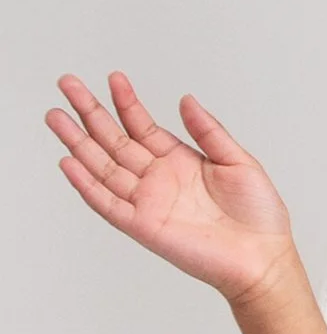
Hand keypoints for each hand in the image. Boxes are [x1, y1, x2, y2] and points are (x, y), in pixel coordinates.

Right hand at [48, 74, 297, 304]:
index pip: (143, 126)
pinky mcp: (143, 226)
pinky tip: (69, 162)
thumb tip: (186, 99)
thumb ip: (209, 131)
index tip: (113, 78)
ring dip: (78, 142)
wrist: (262, 255)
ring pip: (103, 166)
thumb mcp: (238, 160)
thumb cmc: (257, 213)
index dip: (126, 102)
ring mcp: (147, 201)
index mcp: (180, 161)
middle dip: (90, 113)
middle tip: (67, 84)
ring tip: (56, 116)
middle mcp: (158, 179)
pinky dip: (87, 184)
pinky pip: (107, 203)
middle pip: (114, 141)